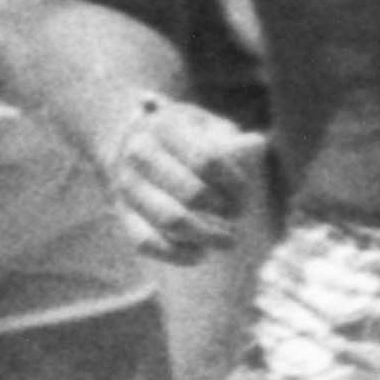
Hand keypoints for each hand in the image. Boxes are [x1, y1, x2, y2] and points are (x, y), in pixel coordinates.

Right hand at [99, 96, 266, 265]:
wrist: (131, 142)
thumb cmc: (183, 136)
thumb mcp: (205, 125)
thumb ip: (230, 138)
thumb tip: (258, 144)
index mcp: (164, 128)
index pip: (208, 161)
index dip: (234, 184)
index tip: (246, 196)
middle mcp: (139, 155)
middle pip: (191, 193)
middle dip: (223, 210)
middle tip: (238, 216)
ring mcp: (126, 185)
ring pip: (169, 219)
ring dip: (206, 235)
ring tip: (228, 240)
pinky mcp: (121, 213)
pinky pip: (145, 241)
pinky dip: (176, 254)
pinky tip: (200, 254)